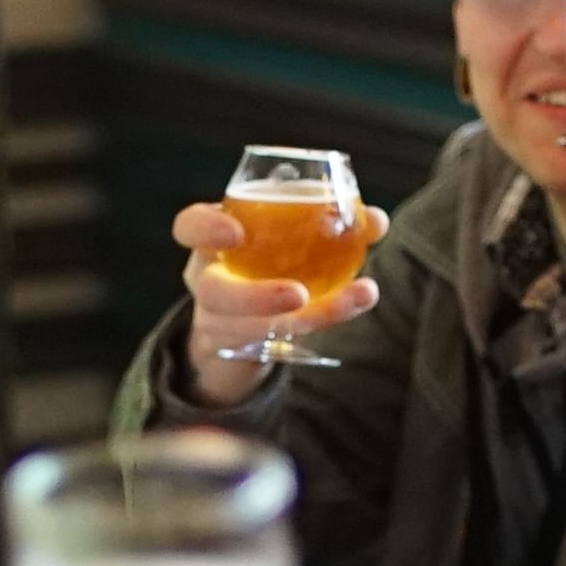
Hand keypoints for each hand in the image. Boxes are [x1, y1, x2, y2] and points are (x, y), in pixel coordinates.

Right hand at [172, 199, 391, 384]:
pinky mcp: (251, 348)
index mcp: (209, 243)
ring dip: (313, 316)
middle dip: (255, 297)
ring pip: (255, 329)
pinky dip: (327, 318)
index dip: (205, 229)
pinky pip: (285, 342)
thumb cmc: (267, 252)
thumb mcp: (283, 229)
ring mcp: (225, 322)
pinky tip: (359, 301)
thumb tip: (375, 221)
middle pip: (215, 294)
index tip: (234, 232)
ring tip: (357, 297)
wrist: (244, 313)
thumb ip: (325, 217)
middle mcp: (209, 282)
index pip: (189, 228)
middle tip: (297, 295)